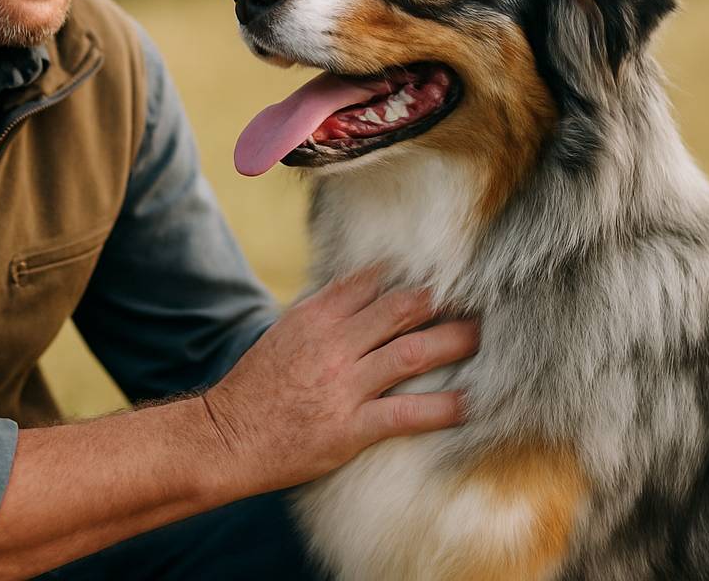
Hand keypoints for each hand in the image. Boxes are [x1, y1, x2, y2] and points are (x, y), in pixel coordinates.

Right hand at [199, 266, 478, 491]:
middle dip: (442, 301)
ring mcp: (344, 384)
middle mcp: (333, 343)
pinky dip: (443, 408)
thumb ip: (324, 313)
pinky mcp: (351, 427)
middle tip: (476, 298)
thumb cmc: (255, 386)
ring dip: (454, 342)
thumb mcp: (285, 333)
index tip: (441, 272)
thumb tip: (364, 292)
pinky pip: (407, 413)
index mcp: (315, 316)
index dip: (411, 274)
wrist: (226, 436)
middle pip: (401, 309)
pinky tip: (470, 404)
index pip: (372, 281)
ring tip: (482, 337)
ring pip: (412, 353)